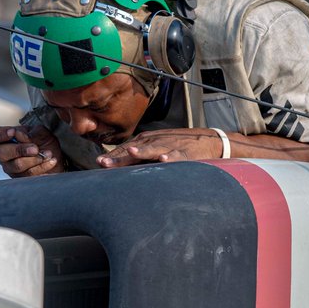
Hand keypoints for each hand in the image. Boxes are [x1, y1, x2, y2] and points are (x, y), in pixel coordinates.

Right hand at [0, 125, 65, 176]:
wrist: (57, 157)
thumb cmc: (45, 142)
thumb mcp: (40, 132)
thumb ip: (29, 132)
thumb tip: (18, 135)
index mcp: (5, 139)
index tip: (12, 132)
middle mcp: (4, 155)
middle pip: (1, 153)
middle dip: (20, 149)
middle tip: (36, 148)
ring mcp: (11, 168)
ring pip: (17, 165)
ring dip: (35, 158)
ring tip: (48, 153)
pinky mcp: (21, 179)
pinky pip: (29, 174)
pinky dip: (42, 166)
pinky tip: (51, 161)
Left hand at [97, 129, 223, 167]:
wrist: (209, 140)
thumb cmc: (179, 146)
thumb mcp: (157, 148)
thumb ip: (140, 157)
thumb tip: (119, 167)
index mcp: (148, 141)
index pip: (126, 149)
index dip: (113, 156)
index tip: (98, 163)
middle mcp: (156, 141)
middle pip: (135, 149)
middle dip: (120, 156)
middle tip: (104, 163)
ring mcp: (171, 146)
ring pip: (154, 149)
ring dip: (142, 151)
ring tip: (131, 152)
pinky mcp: (186, 153)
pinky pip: (177, 156)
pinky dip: (171, 157)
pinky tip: (164, 160)